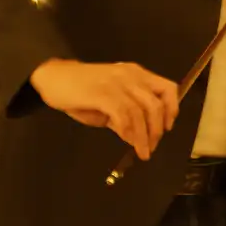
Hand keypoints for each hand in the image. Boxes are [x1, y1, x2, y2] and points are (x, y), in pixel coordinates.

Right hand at [29, 59, 180, 160]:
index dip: (171, 110)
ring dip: (143, 136)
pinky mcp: (102, 93)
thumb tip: (137, 134)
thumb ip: (125, 113)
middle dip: (157, 130)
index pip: (167, 88)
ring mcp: (116, 83)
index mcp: (136, 74)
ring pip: (140, 112)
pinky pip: (123, 114)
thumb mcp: (109, 99)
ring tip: (142, 151)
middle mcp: (130, 76)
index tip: (167, 128)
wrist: (53, 77)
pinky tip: (127, 141)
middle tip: (151, 146)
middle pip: (156, 104)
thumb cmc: (80, 90)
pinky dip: (128, 131)